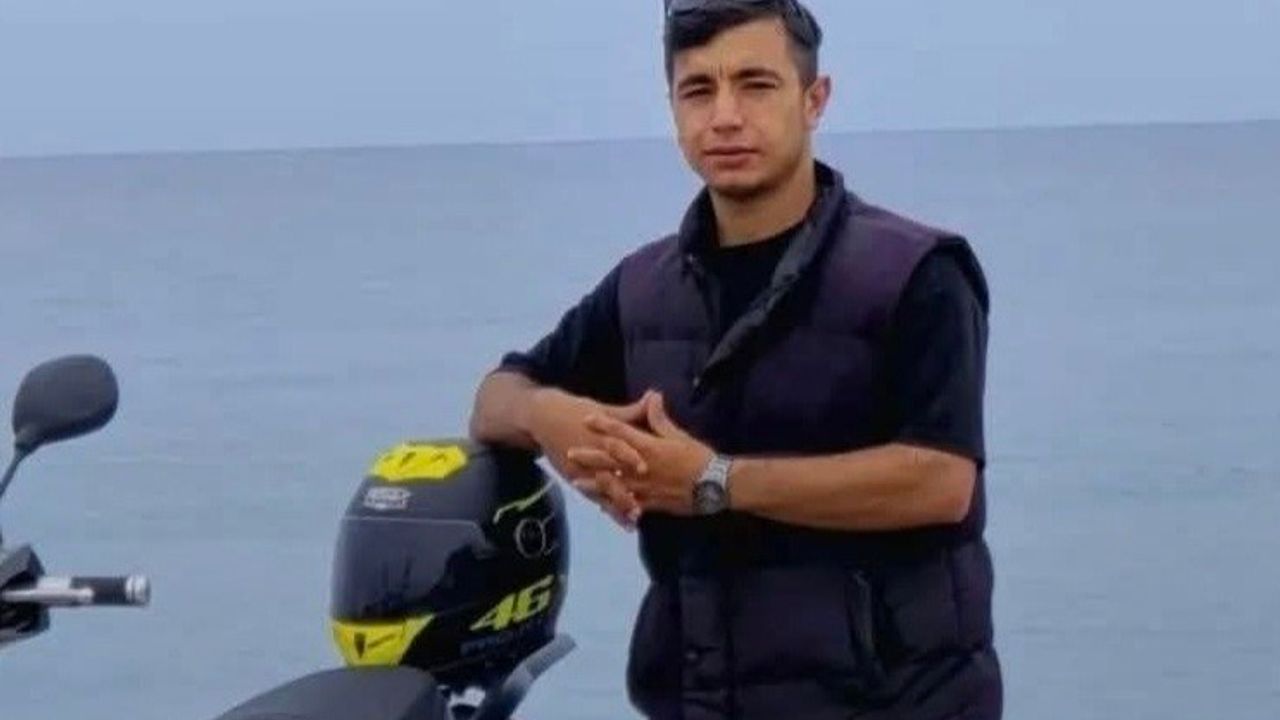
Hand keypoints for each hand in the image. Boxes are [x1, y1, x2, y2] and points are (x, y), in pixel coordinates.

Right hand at [528, 388, 645, 528]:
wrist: (542, 419)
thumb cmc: (575, 411)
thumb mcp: (602, 409)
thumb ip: (631, 411)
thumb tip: (655, 396)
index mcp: (599, 434)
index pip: (615, 445)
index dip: (628, 456)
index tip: (643, 467)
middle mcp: (590, 454)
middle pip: (608, 473)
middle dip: (623, 488)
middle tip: (641, 503)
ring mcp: (582, 469)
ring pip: (602, 490)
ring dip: (618, 504)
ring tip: (635, 517)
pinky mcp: (576, 479)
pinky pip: (593, 496)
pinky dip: (608, 508)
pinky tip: (623, 522)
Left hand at [579, 391, 713, 516]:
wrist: (715, 484)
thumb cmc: (699, 457)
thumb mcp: (679, 434)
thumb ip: (660, 418)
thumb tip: (652, 396)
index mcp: (649, 446)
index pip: (621, 432)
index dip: (603, 424)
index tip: (587, 418)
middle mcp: (641, 466)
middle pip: (610, 460)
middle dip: (588, 456)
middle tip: (569, 453)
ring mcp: (644, 487)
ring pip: (613, 484)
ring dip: (594, 483)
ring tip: (576, 483)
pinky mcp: (650, 503)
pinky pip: (627, 505)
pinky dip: (614, 506)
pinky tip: (601, 507)